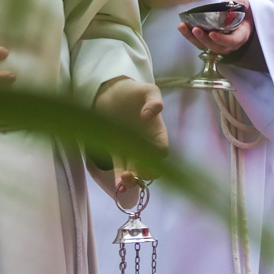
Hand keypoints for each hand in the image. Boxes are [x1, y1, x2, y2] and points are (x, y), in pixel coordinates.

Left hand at [93, 77, 168, 208]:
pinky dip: (119, 176)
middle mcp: (146, 143)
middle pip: (150, 165)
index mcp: (157, 131)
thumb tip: (151, 113)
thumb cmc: (132, 91)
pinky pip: (120, 166)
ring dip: (132, 179)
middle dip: (144, 173)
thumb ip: (154, 99)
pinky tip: (117, 182)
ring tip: (124, 179)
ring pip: (135, 170)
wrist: (111, 91)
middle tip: (132, 172)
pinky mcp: (116, 149)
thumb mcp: (147, 90)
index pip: (161, 150)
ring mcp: (130, 147)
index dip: (156, 157)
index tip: (145, 157)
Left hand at [179, 3, 254, 55]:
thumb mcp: (244, 4)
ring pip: (206, 47)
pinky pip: (200, 43)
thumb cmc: (243, 11)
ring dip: (193, 38)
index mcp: (241, 35)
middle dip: (204, 40)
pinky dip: (190, 36)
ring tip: (184, 27)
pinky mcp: (210, 42)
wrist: (243, 16)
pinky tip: (183, 27)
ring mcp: (220, 44)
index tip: (212, 33)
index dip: (222, 39)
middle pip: (217, 47)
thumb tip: (229, 4)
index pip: (232, 41)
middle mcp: (231, 44)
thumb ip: (238, 3)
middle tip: (195, 29)